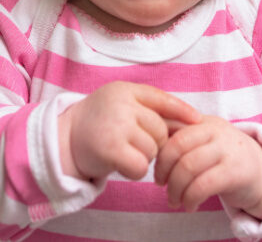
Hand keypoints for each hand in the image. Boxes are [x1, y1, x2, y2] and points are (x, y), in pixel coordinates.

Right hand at [59, 81, 200, 180]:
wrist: (62, 140)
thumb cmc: (98, 124)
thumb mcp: (119, 104)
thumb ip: (146, 107)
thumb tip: (190, 120)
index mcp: (125, 90)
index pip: (161, 99)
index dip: (182, 111)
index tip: (198, 121)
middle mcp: (121, 104)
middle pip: (161, 130)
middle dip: (154, 143)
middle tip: (133, 145)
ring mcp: (116, 126)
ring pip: (153, 150)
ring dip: (143, 158)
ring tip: (123, 152)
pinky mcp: (111, 149)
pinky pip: (141, 167)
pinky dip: (136, 172)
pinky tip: (121, 165)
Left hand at [154, 115, 261, 217]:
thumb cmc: (223, 158)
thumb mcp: (203, 142)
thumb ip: (180, 138)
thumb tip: (145, 144)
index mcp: (202, 121)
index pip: (170, 128)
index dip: (157, 151)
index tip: (155, 168)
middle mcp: (215, 130)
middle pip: (176, 147)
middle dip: (163, 170)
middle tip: (160, 185)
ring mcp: (227, 149)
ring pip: (188, 167)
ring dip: (175, 189)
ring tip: (173, 201)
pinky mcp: (236, 172)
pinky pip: (203, 185)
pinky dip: (190, 199)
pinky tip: (189, 206)